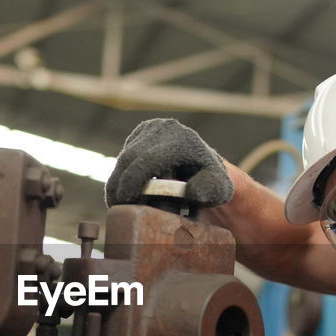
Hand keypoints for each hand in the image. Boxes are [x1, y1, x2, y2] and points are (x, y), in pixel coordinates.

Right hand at [106, 118, 233, 207]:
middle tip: (116, 207)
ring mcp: (150, 128)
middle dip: (120, 184)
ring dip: (117, 182)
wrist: (206, 166)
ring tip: (116, 204)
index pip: (148, 160)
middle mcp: (165, 128)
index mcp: (183, 139)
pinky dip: (120, 176)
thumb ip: (210, 190)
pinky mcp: (140, 134)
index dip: (133, 182)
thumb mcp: (219, 190)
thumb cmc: (212, 183)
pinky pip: (123, 156)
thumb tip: (191, 190)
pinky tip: (122, 193)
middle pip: (130, 158)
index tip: (125, 201)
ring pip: (123, 158)